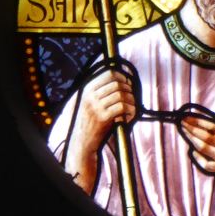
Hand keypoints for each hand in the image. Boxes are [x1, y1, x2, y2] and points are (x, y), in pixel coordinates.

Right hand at [65, 68, 136, 193]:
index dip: (122, 76)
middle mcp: (91, 96)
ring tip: (132, 107)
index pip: (109, 73)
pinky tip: (130, 115)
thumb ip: (101, 91)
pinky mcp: (102, 118)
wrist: (82, 142)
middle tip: (132, 98)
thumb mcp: (91, 102)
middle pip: (117, 84)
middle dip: (129, 89)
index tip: (128, 83)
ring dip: (132, 101)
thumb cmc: (90, 121)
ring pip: (121, 95)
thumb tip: (121, 78)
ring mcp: (96, 107)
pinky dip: (131, 110)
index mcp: (88, 89)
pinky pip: (123, 107)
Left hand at [180, 113, 214, 194]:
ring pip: (206, 148)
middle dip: (194, 128)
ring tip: (184, 132)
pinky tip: (192, 152)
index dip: (202, 122)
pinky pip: (208, 164)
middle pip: (208, 137)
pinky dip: (199, 159)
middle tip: (182, 122)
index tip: (191, 117)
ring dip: (193, 140)